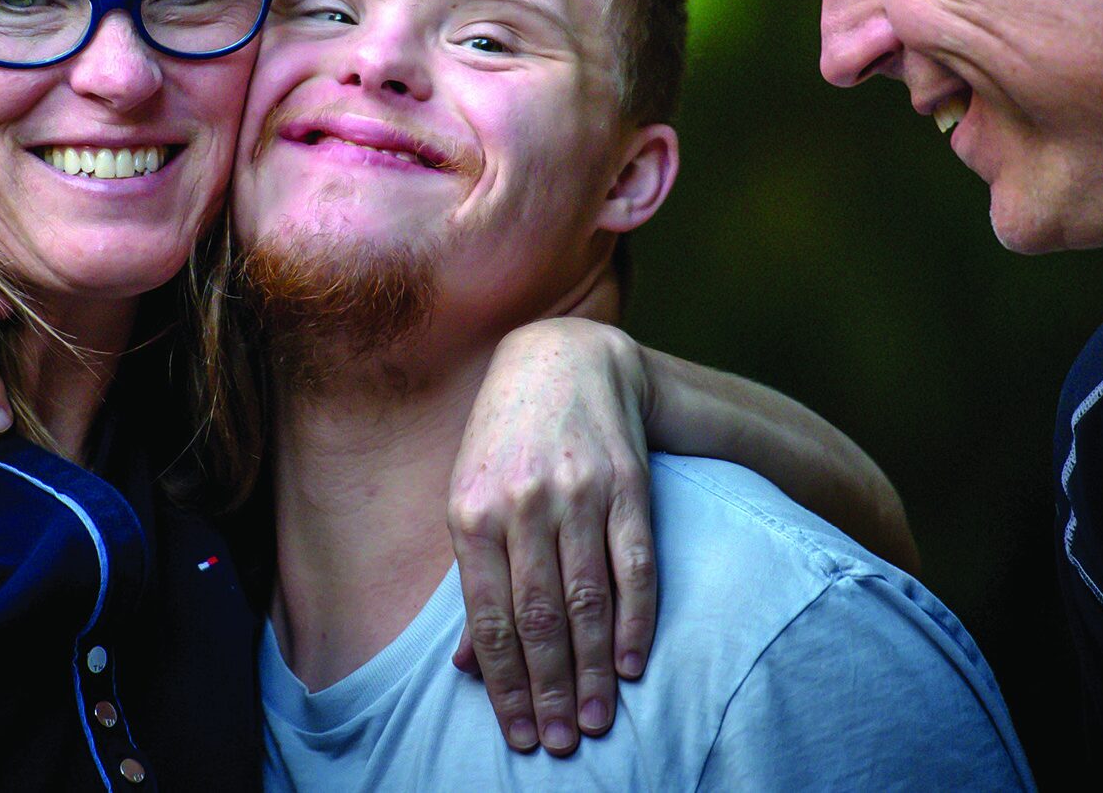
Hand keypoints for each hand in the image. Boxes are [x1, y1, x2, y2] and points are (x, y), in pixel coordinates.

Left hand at [446, 318, 656, 756]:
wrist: (563, 359)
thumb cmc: (504, 442)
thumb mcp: (469, 499)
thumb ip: (473, 580)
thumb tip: (466, 666)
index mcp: (471, 512)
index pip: (491, 618)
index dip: (506, 683)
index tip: (521, 733)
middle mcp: (524, 504)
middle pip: (540, 618)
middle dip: (551, 689)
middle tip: (563, 742)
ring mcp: (579, 493)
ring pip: (588, 600)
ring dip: (594, 669)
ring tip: (598, 721)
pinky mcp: (628, 485)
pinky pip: (635, 565)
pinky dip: (637, 620)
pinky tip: (634, 664)